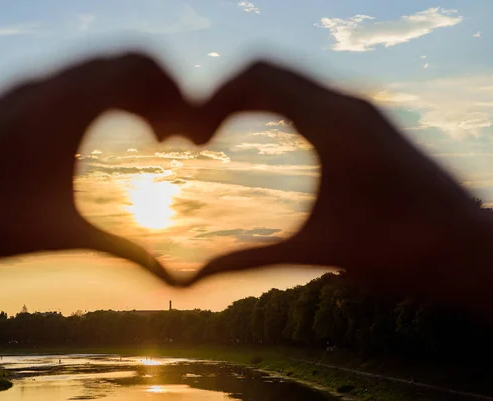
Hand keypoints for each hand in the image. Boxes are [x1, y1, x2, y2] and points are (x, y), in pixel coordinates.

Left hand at [0, 53, 189, 284]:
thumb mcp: (62, 236)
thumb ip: (123, 252)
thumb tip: (172, 280)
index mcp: (67, 109)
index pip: (143, 72)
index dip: (179, 101)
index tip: (186, 144)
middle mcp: (48, 85)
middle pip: (128, 59)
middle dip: (164, 91)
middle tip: (171, 138)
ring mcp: (28, 86)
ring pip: (99, 65)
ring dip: (132, 91)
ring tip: (145, 133)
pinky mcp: (12, 97)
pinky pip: (72, 77)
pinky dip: (102, 94)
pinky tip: (97, 134)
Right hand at [187, 61, 492, 305]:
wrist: (468, 250)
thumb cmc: (399, 252)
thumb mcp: (314, 251)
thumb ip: (247, 259)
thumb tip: (191, 280)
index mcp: (332, 124)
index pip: (257, 79)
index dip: (214, 100)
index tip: (195, 138)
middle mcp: (349, 104)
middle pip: (268, 70)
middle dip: (225, 94)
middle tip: (200, 134)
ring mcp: (362, 109)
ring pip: (290, 78)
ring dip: (251, 96)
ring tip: (221, 130)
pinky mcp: (369, 121)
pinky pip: (311, 94)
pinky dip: (277, 103)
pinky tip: (265, 132)